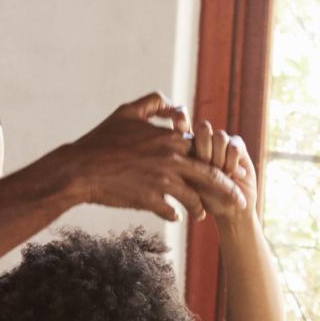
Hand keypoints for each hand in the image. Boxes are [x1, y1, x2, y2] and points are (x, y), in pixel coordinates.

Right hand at [60, 94, 240, 221]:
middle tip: (239, 202)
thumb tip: (175, 104)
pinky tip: (176, 217)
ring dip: (201, 208)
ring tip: (202, 215)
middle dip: (229, 190)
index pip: (206, 150)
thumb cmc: (102, 139)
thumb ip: (154, 103)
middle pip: (211, 177)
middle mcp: (171, 160)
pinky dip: (175, 215)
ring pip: (194, 199)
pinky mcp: (149, 200)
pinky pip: (171, 211)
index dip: (218, 160)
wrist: (80, 169)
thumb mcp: (127, 112)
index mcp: (170, 139)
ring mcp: (161, 182)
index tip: (228, 170)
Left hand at [188, 120, 257, 221]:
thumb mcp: (188, 187)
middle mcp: (205, 141)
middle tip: (206, 166)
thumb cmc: (205, 201)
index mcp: (187, 148)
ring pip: (220, 136)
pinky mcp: (238, 146)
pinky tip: (233, 174)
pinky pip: (234, 147)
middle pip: (203, 128)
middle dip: (204, 148)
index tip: (179, 123)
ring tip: (221, 175)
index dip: (181, 120)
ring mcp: (222, 143)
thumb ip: (182, 168)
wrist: (231, 210)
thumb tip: (173, 154)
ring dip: (219, 159)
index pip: (182, 125)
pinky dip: (232, 163)